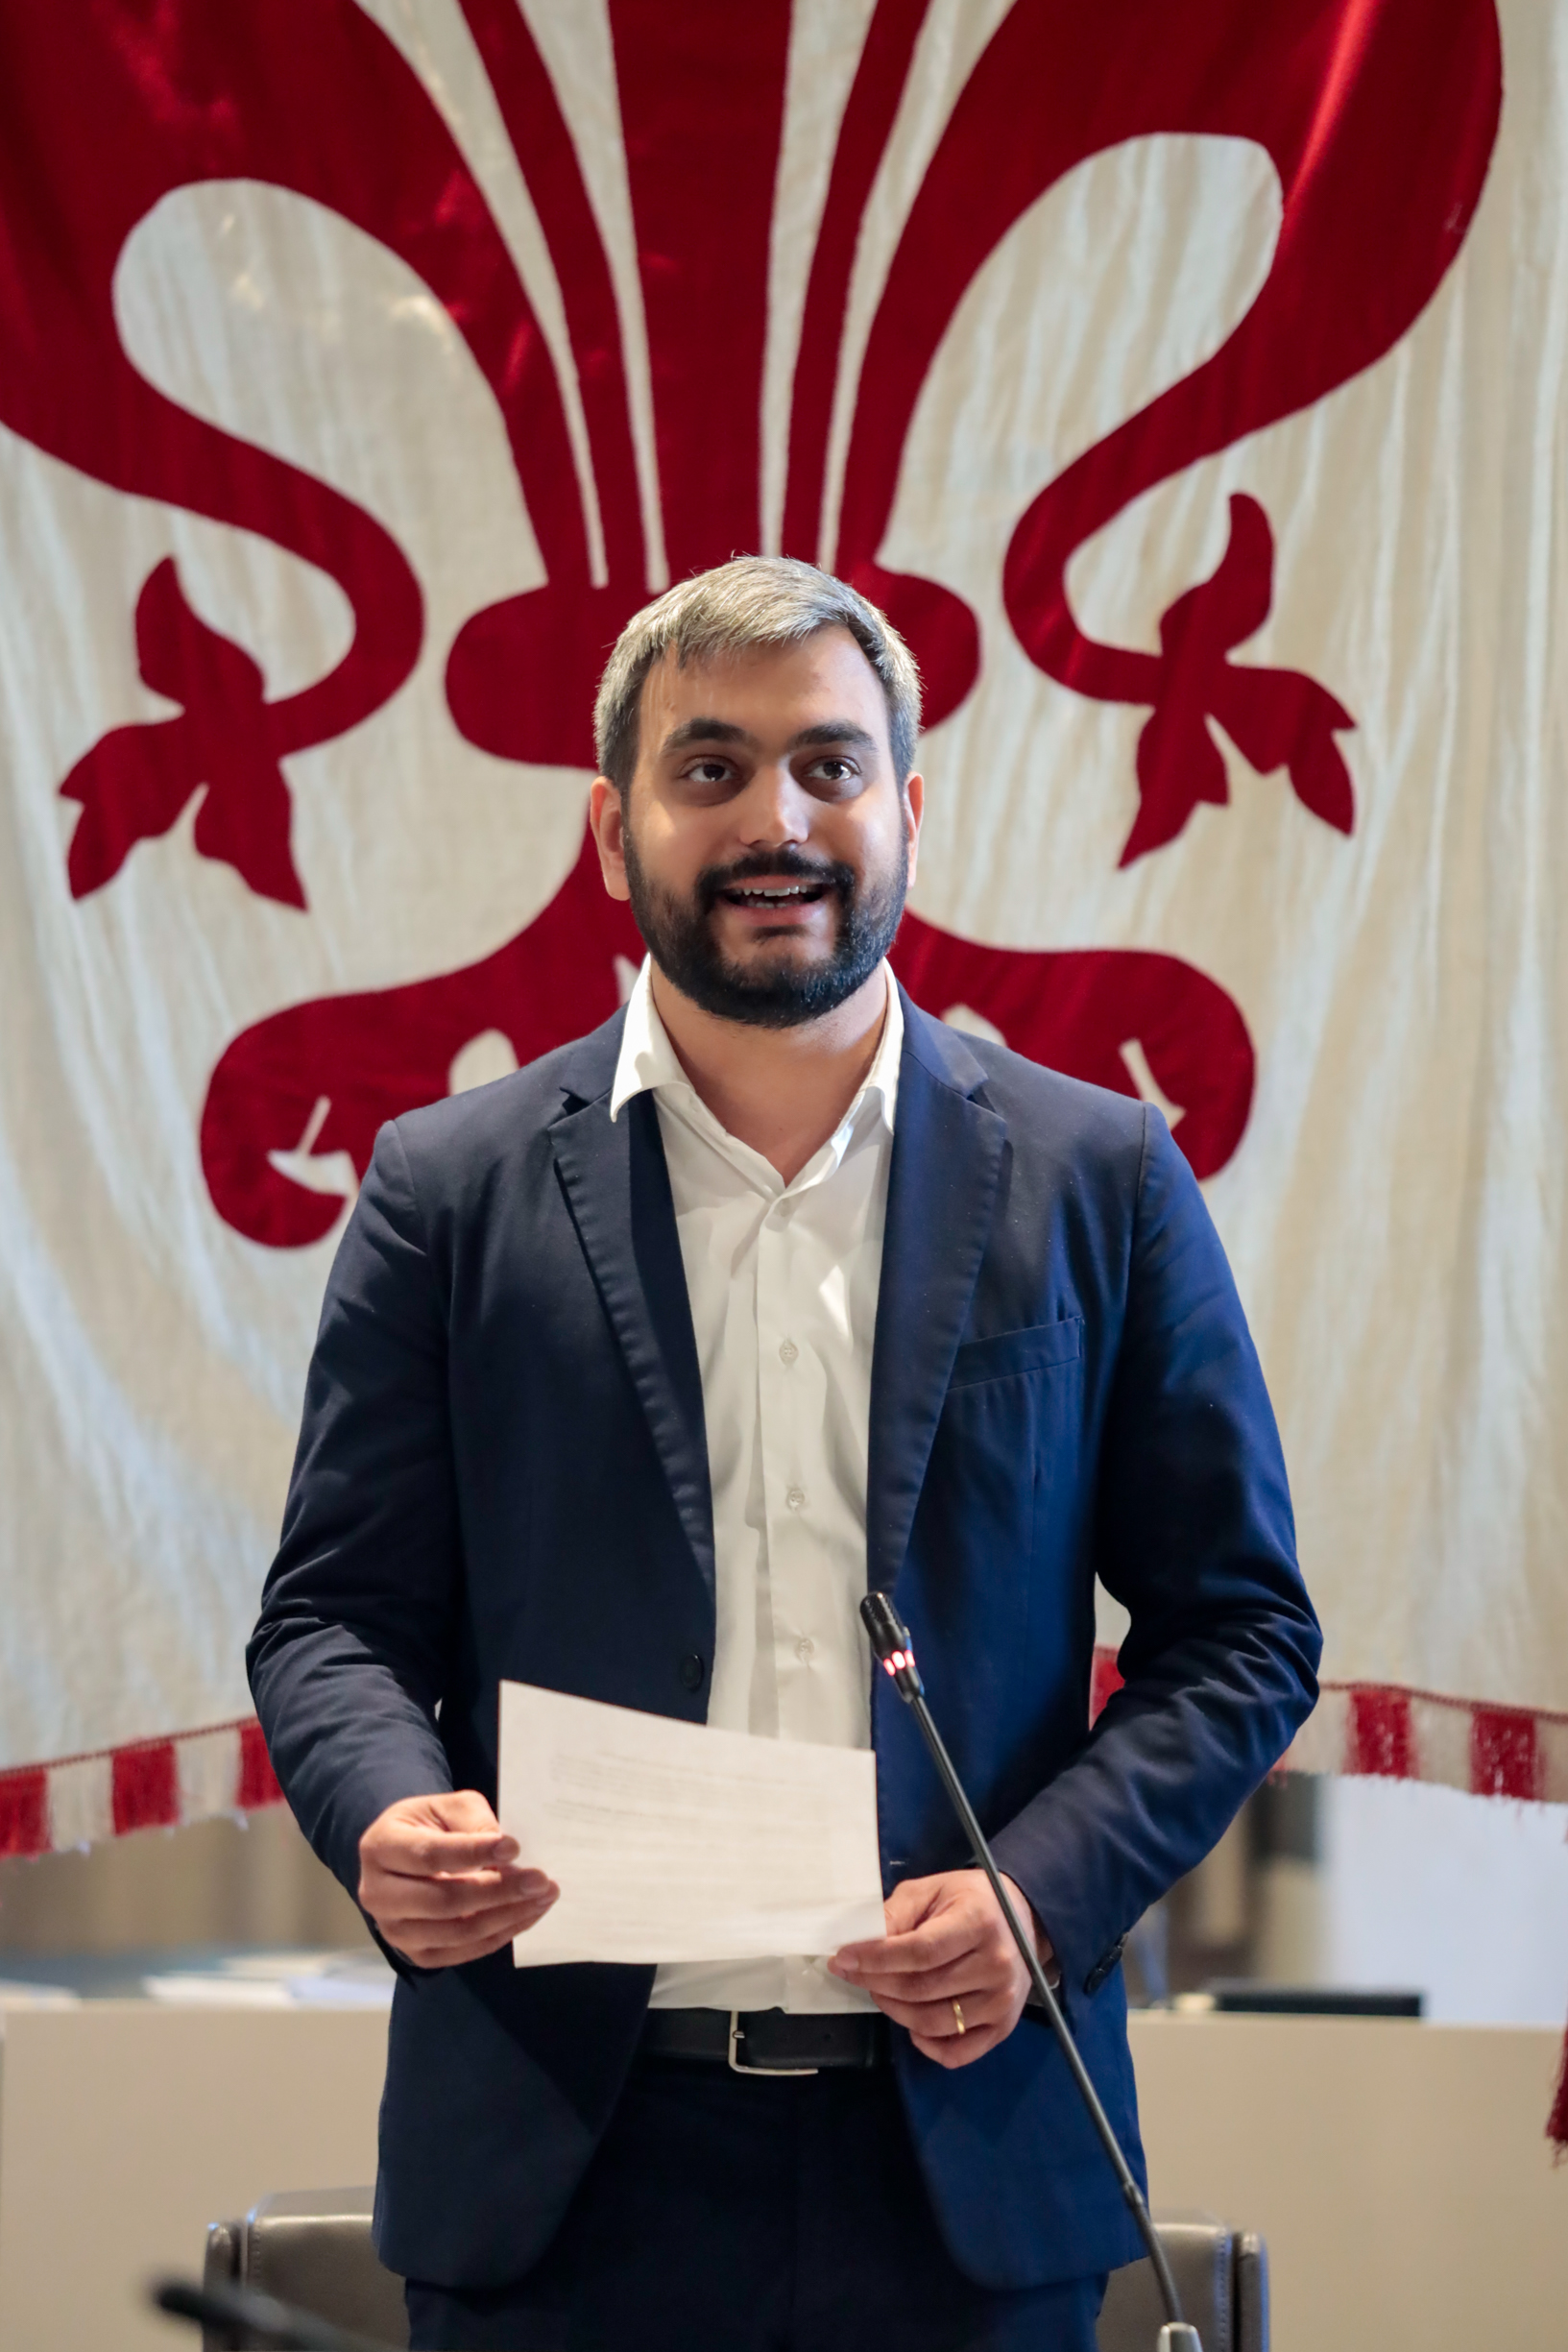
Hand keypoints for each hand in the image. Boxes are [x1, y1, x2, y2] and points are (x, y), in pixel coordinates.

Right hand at [357, 1790, 557, 1967]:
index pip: (430, 1855)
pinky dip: (500, 1935)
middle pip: (443, 1901)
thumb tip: (505, 1855)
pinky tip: (526, 1915)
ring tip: (543, 1897)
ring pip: (457, 1932)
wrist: (407, 1856)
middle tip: (540, 1880)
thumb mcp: (448, 1807)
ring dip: (506, 1916)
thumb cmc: (430, 1825)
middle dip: (498, 1891)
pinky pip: (463, 1952)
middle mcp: (378, 1894)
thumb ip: (474, 1822)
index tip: (514, 1847)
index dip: (474, 1853)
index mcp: (381, 1847)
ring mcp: (395, 1930)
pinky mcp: (417, 1953)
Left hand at [827, 1871, 1052, 2067]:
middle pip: (921, 1989)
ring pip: (932, 2022)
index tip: (842, 1958)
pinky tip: (912, 2024)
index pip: (920, 1951)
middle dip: (876, 1983)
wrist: (1023, 1919)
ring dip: (894, 2011)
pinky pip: (957, 2052)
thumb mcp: (931, 1890)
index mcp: (979, 1921)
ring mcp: (1002, 2001)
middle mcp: (996, 1965)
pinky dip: (926, 2045)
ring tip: (880, 1991)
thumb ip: (896, 1913)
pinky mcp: (1004, 2027)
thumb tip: (859, 1943)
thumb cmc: (969, 1900)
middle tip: (853, 1972)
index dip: (876, 1959)